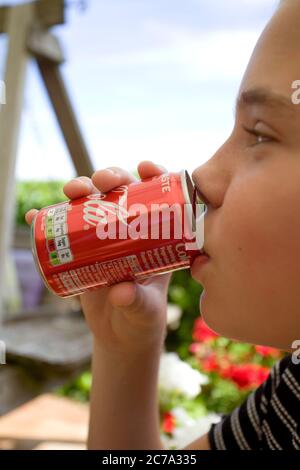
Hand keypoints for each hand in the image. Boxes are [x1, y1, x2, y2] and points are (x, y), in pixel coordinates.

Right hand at [25, 161, 171, 355]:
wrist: (119, 336)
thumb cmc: (141, 321)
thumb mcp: (144, 312)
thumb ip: (136, 303)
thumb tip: (120, 292)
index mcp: (155, 239)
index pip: (158, 199)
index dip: (154, 177)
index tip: (144, 167)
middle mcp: (130, 231)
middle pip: (121, 193)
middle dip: (110, 178)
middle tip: (101, 182)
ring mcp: (103, 239)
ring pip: (92, 204)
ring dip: (80, 189)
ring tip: (70, 191)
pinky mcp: (82, 251)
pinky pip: (64, 231)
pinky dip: (49, 221)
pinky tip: (35, 217)